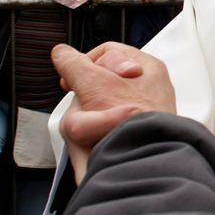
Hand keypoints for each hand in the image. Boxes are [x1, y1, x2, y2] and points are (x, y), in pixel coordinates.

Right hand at [51, 42, 176, 183]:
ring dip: (92, 114)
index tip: (70, 81)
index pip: (107, 52)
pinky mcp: (141, 131)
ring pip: (107, 104)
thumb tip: (62, 52)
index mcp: (148, 67)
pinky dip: (102, 128)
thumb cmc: (127, 122)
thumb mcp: (91, 84)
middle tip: (79, 103)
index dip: (82, 64)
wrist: (145, 161)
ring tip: (88, 124)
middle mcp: (152, 87)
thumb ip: (74, 64)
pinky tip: (98, 135)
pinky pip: (114, 124)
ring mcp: (148, 110)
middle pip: (107, 79)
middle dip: (87, 92)